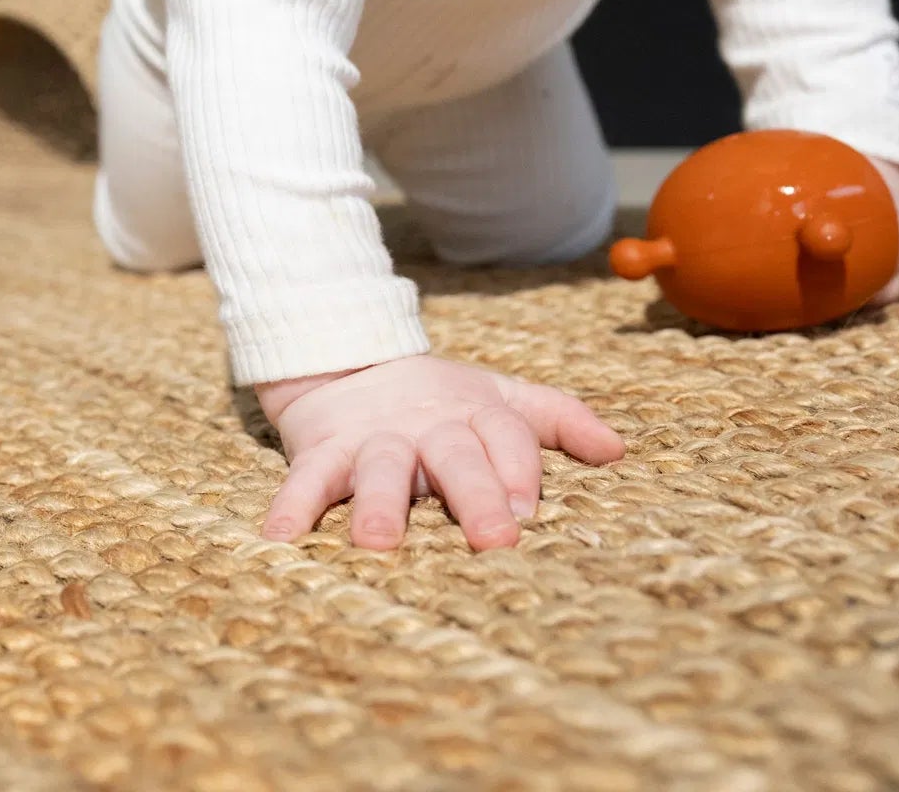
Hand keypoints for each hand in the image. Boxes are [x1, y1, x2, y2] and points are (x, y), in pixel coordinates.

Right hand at [254, 355, 625, 551]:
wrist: (345, 357)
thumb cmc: (437, 398)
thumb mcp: (497, 396)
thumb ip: (557, 417)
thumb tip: (618, 450)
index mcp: (474, 415)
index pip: (507, 437)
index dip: (519, 470)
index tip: (528, 510)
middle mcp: (426, 427)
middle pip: (455, 457)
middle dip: (474, 495)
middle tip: (494, 538)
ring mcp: (372, 439)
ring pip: (378, 469)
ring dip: (377, 504)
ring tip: (377, 542)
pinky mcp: (322, 449)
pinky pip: (305, 478)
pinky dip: (290, 506)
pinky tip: (279, 540)